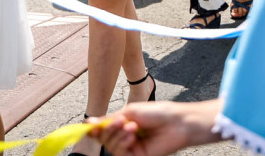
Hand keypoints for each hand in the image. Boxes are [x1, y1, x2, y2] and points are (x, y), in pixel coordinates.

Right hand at [90, 101, 221, 155]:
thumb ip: (110, 119)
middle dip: (108, 129)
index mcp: (123, 124)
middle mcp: (125, 137)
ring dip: (117, 135)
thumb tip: (89, 123)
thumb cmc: (158, 113)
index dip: (94, 129)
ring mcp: (131, 148)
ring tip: (131, 126)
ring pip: (111, 147)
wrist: (177, 122)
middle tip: (119, 120)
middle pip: (104, 139)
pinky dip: (123, 143)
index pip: (103, 129)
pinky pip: (121, 154)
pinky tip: (132, 135)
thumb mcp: (130, 112)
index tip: (88, 125)